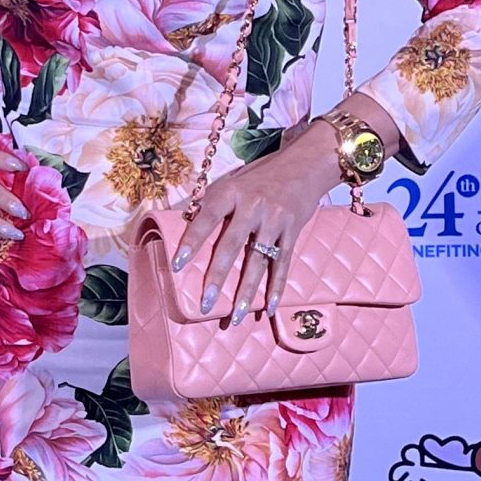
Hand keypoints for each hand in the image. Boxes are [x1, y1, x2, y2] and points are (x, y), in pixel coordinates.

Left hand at [172, 125, 342, 327]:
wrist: (303, 165)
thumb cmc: (260, 177)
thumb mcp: (232, 182)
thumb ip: (211, 204)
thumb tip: (182, 224)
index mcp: (230, 192)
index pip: (206, 219)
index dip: (191, 241)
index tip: (177, 265)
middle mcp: (252, 206)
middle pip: (232, 246)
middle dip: (218, 276)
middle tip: (206, 303)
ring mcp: (274, 220)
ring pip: (258, 260)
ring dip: (247, 290)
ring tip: (236, 315)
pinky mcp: (292, 230)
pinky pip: (282, 263)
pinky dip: (276, 286)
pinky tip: (269, 307)